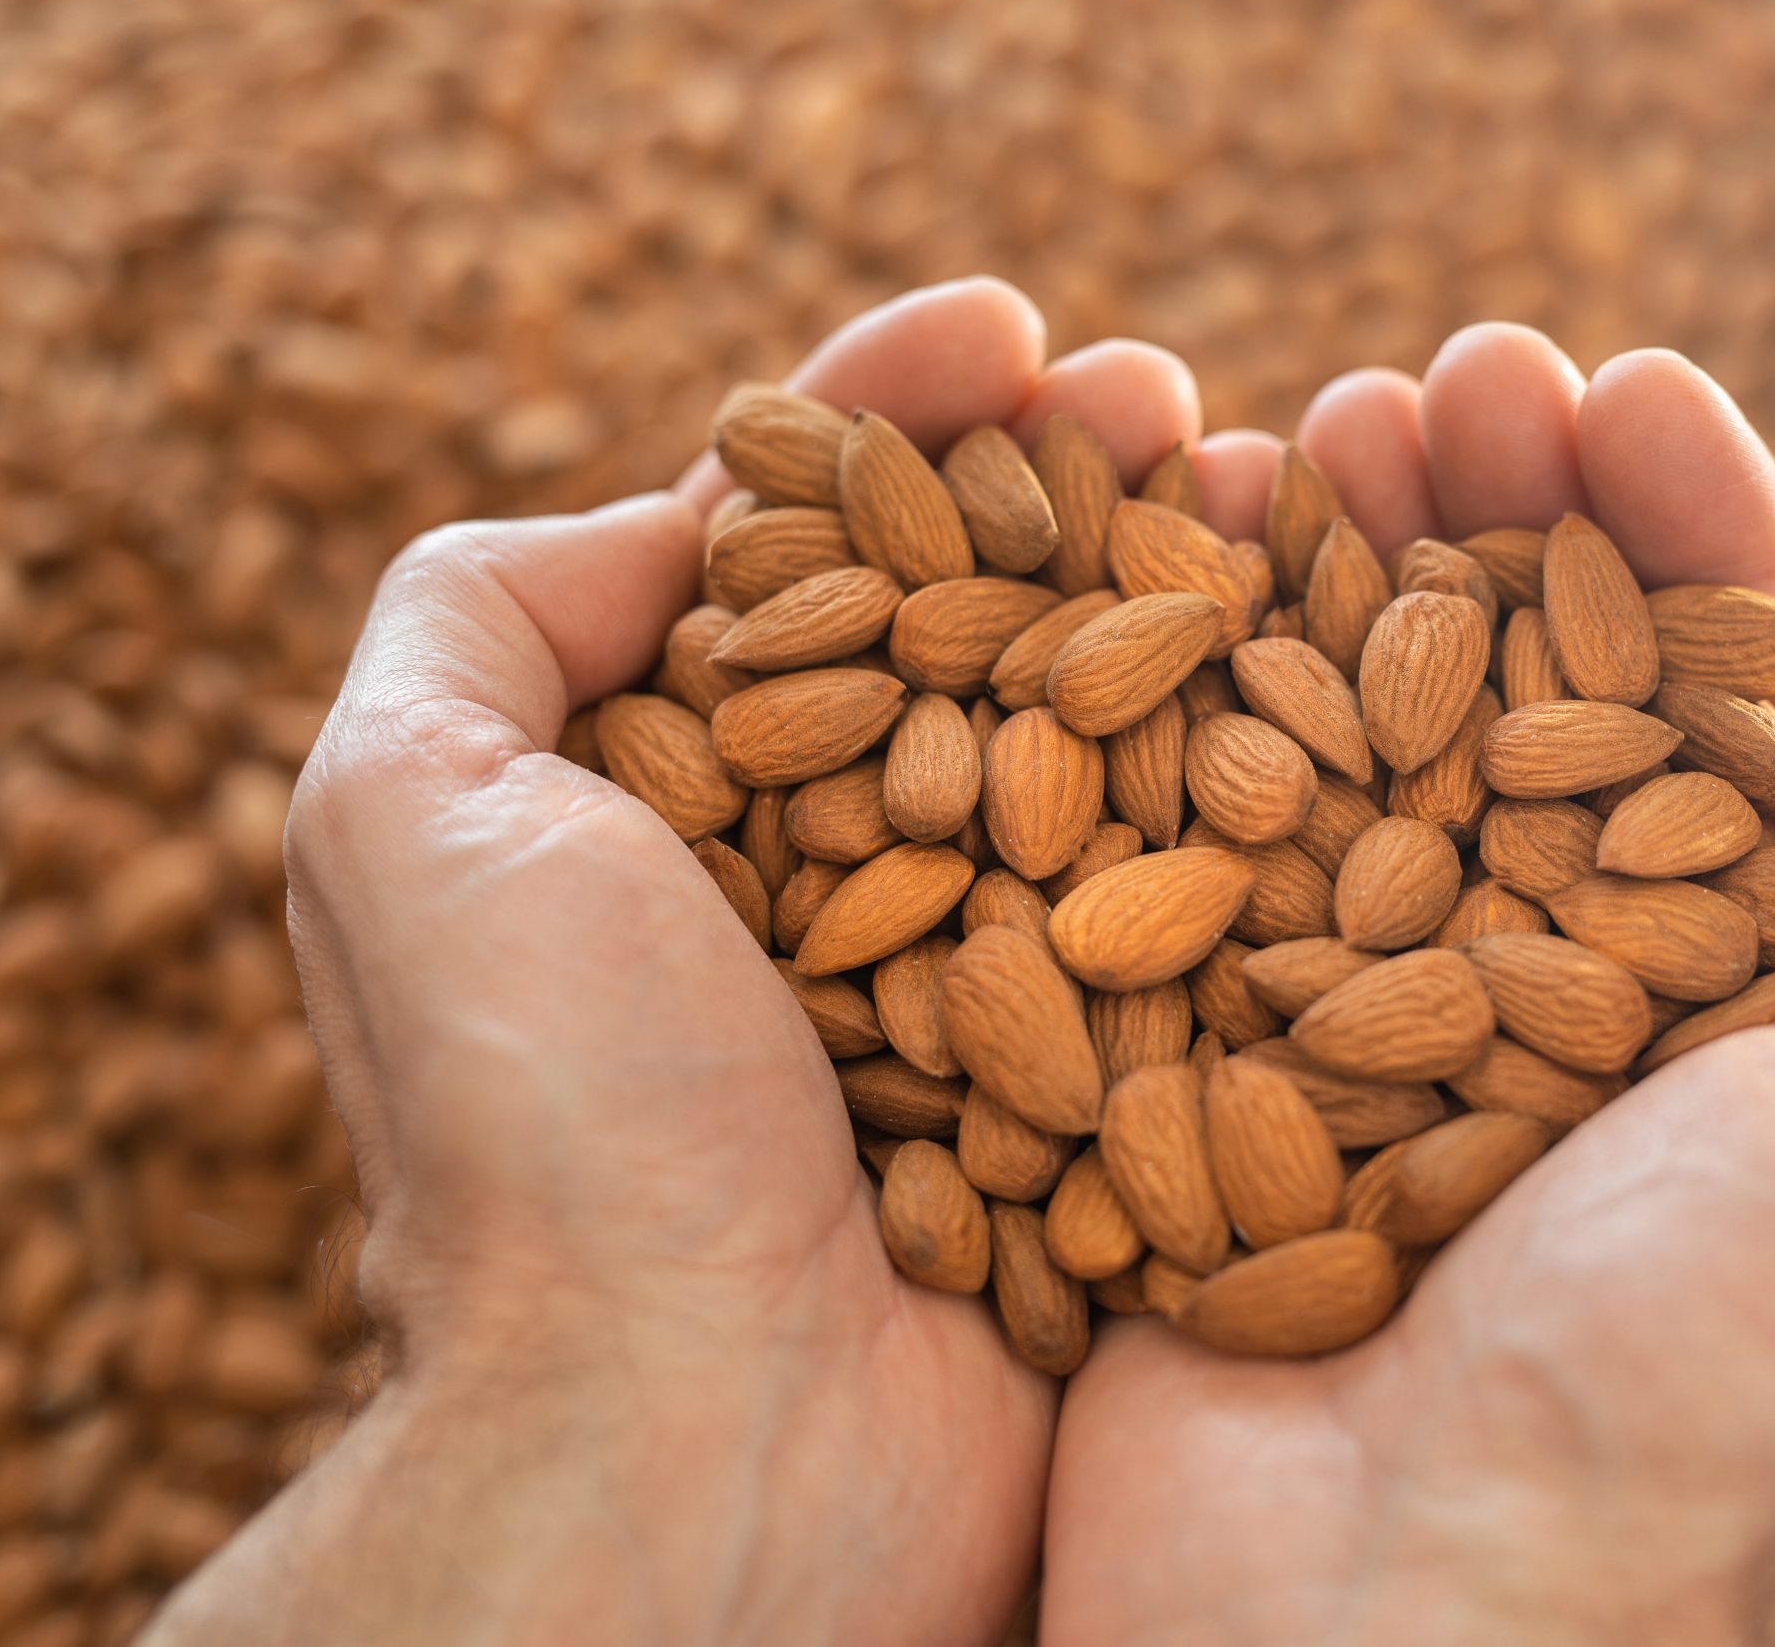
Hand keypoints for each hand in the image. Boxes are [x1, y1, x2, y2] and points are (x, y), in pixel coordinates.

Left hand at [143, 280, 1212, 1646]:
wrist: (700, 1446)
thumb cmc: (543, 1128)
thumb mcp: (403, 815)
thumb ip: (485, 615)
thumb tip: (680, 508)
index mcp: (691, 818)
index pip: (812, 562)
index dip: (905, 427)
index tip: (1009, 329)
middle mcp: (857, 890)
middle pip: (988, 635)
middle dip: (1084, 497)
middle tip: (1183, 401)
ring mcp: (1007, 993)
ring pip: (1128, 751)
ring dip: (1211, 608)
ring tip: (1303, 486)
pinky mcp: (1132, 1099)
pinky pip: (1233, 918)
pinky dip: (1298, 793)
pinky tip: (1370, 675)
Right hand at [1041, 334, 1774, 1644]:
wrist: (1400, 1613)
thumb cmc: (1703, 1374)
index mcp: (1724, 1010)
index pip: (1715, 710)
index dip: (1685, 534)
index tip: (1625, 389)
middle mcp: (1536, 1004)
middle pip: (1517, 691)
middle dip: (1496, 515)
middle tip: (1446, 375)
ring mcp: (1351, 1023)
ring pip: (1347, 734)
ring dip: (1340, 563)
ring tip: (1320, 423)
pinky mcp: (1186, 1061)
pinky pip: (1182, 840)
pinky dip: (1183, 693)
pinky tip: (1181, 563)